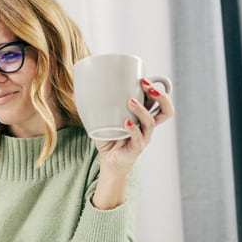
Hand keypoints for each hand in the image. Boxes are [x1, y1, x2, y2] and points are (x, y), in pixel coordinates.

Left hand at [92, 78, 173, 208]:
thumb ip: (91, 106)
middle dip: (160, 95)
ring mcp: (143, 137)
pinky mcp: (136, 148)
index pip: (158, 100)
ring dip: (142, 109)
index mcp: (142, 116)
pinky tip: (125, 123)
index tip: (144, 78)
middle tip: (146, 85)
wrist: (109, 163)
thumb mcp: (100, 120)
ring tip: (130, 102)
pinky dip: (133, 129)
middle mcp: (147, 126)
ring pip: (151, 122)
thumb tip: (75, 92)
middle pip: (166, 110)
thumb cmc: (108, 138)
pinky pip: (139, 138)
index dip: (158, 88)